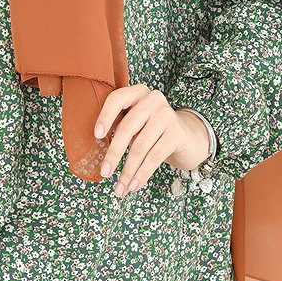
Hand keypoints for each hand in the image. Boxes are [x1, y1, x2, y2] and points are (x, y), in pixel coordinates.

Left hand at [94, 84, 211, 196]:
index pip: (117, 99)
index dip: (105, 116)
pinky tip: (134, 185)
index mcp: (137, 92)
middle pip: (127, 128)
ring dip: (128, 171)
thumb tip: (96, 149)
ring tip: (120, 188)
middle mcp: (153, 99)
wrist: (185, 137)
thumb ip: (118, 126)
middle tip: (104, 173)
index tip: (97, 136)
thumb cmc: (150, 130)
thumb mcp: (134, 123)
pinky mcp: (177, 133)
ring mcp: (167, 115)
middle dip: (114, 154)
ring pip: (140, 146)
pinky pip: (154, 156)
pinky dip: (142, 174)